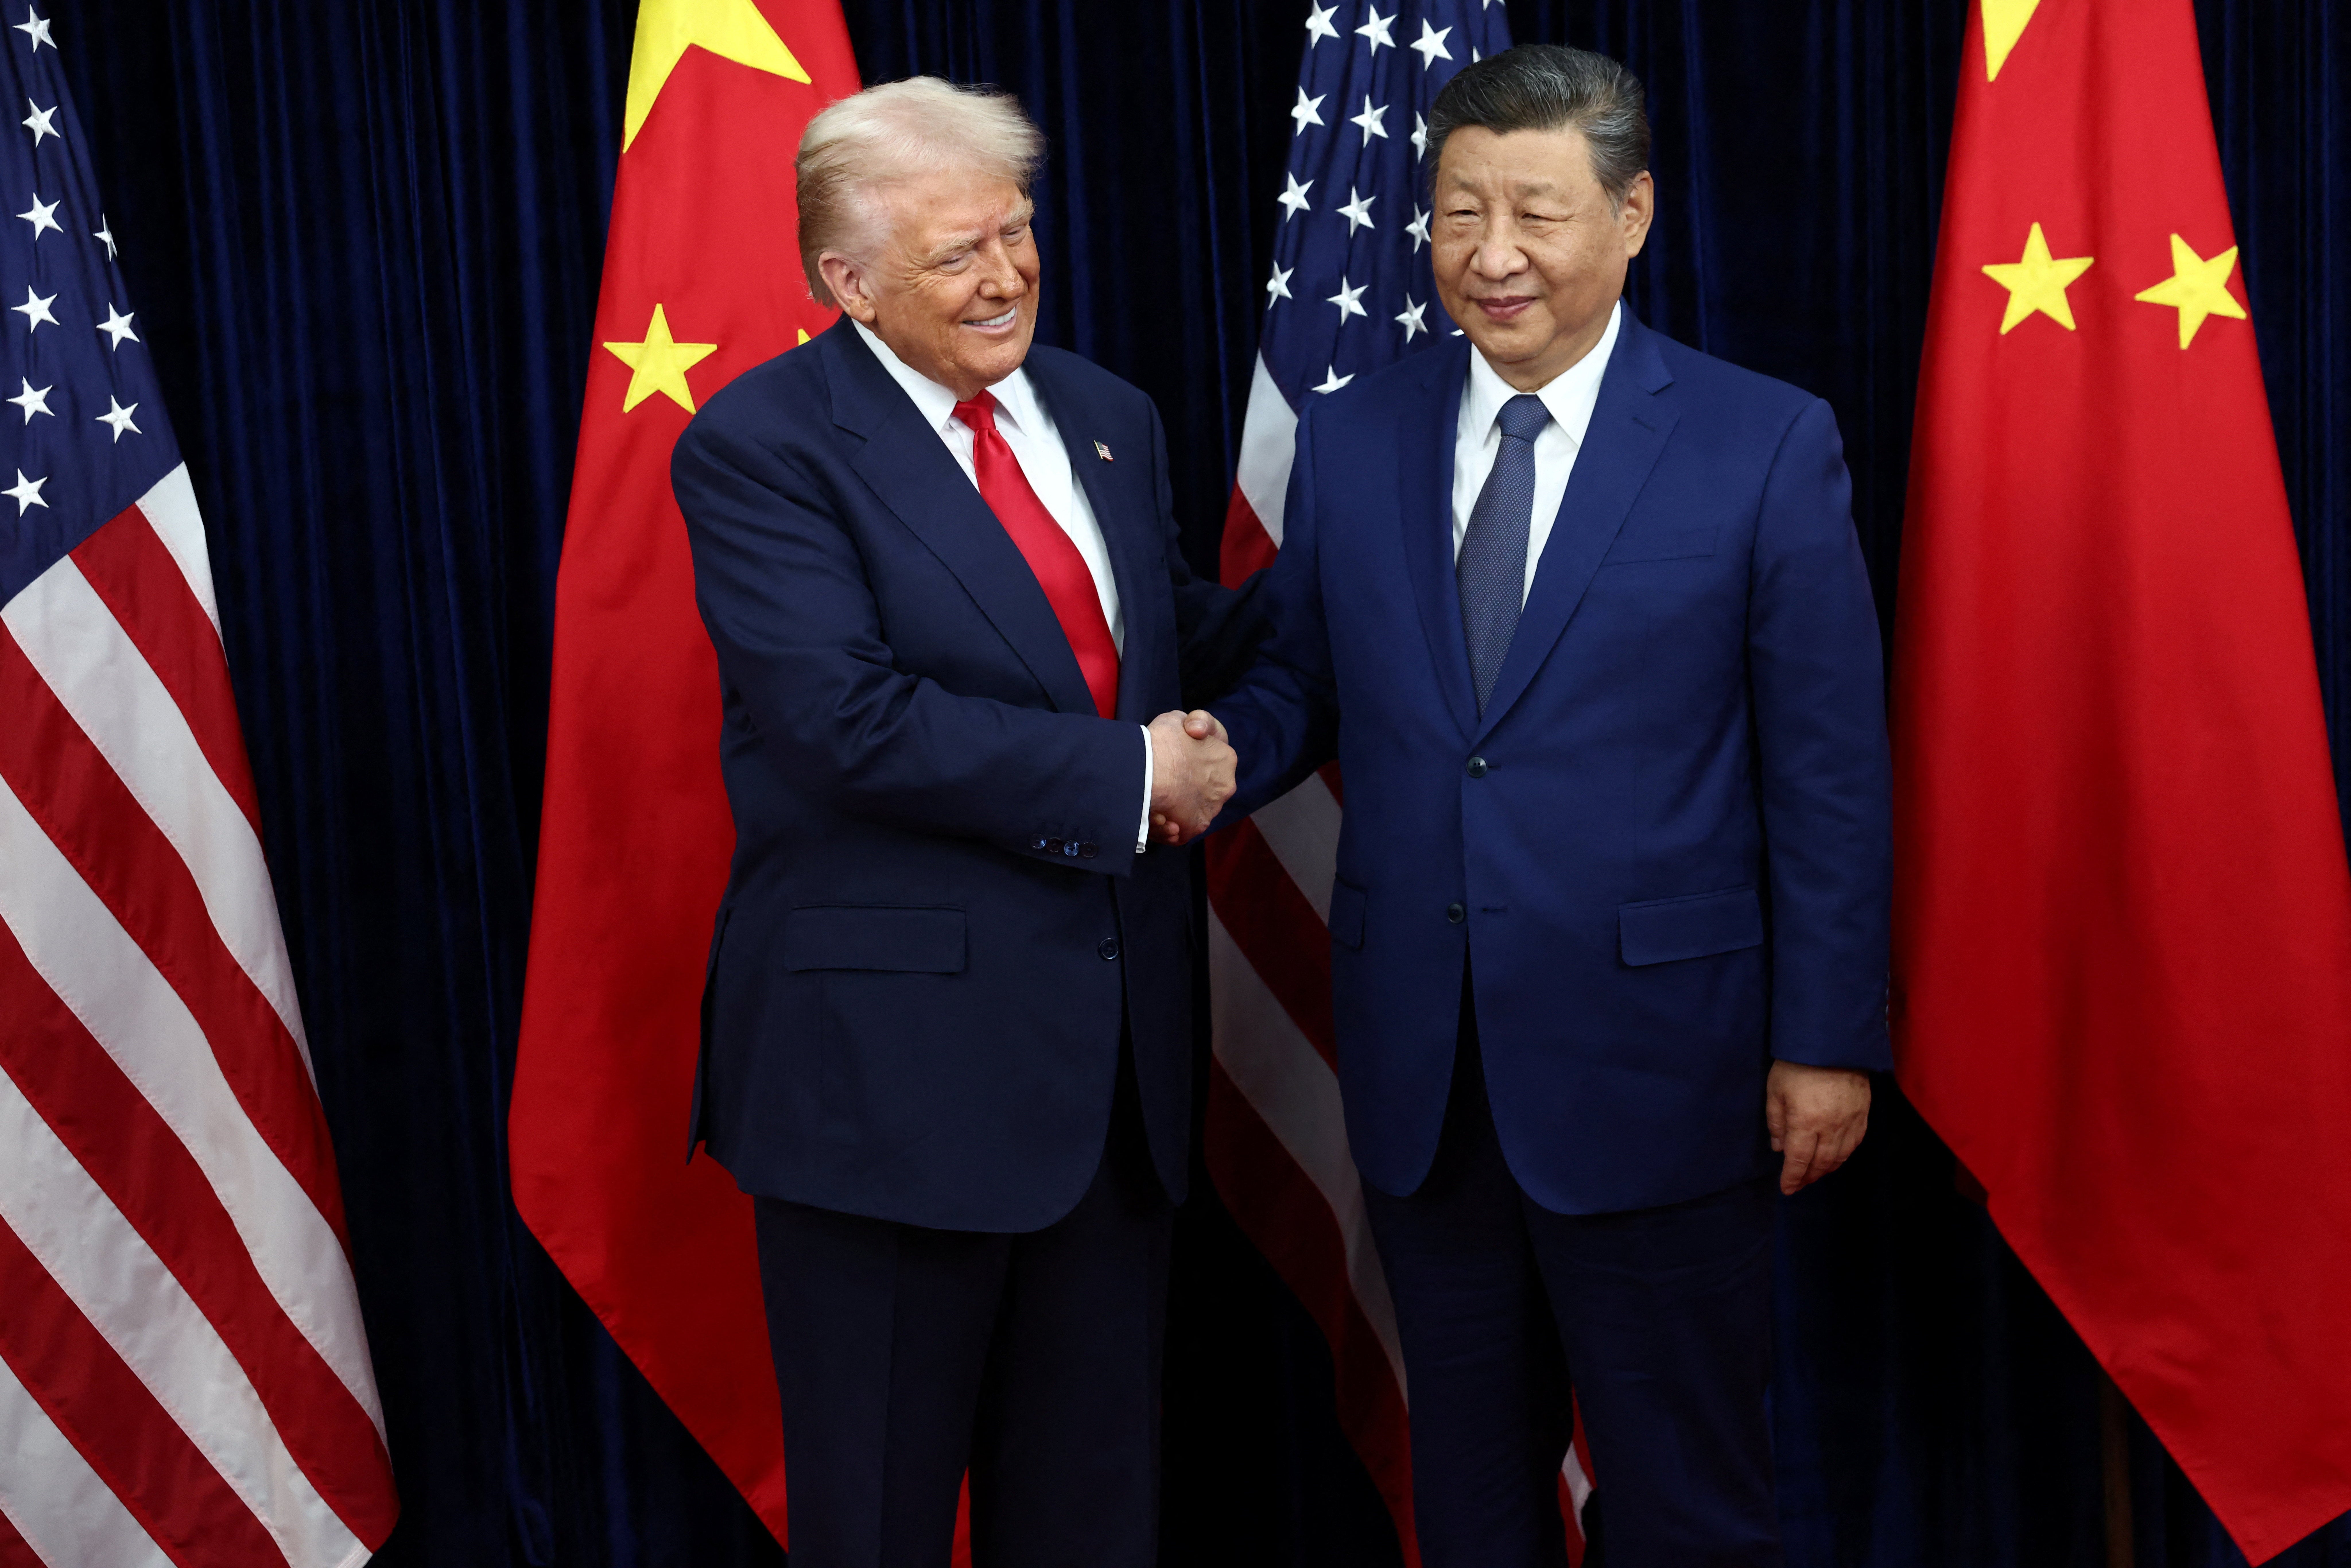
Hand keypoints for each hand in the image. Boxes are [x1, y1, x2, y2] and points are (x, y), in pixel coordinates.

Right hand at [1148, 709, 1233, 845]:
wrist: (1147, 772)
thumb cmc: (1161, 742)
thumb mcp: (1177, 719)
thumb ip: (1192, 724)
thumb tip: (1197, 732)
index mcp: (1226, 758)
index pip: (1211, 761)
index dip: (1190, 760)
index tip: (1173, 760)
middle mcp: (1225, 786)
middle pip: (1203, 788)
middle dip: (1185, 788)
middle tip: (1162, 785)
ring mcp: (1211, 809)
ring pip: (1192, 810)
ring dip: (1175, 809)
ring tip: (1154, 805)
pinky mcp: (1195, 828)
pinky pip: (1182, 830)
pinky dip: (1169, 827)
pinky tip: (1156, 818)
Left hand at [1765, 1061, 1870, 1194]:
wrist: (1833, 1042)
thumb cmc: (1797, 1064)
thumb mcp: (1775, 1090)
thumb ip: (1776, 1121)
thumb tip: (1779, 1148)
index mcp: (1805, 1123)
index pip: (1798, 1160)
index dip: (1792, 1178)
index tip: (1787, 1189)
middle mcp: (1830, 1128)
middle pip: (1821, 1163)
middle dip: (1809, 1177)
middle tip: (1799, 1184)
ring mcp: (1850, 1121)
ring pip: (1840, 1156)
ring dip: (1827, 1169)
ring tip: (1815, 1174)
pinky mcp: (1863, 1113)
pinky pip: (1856, 1143)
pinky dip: (1845, 1156)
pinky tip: (1837, 1158)